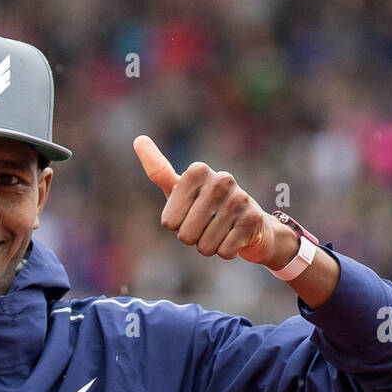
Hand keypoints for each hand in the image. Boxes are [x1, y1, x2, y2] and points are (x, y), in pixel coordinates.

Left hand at [133, 135, 290, 266]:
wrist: (248, 223)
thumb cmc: (205, 206)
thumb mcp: (179, 190)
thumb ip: (159, 170)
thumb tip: (139, 139)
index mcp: (197, 171)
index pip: (169, 222)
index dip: (177, 225)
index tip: (189, 213)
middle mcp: (221, 180)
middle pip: (185, 235)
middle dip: (193, 238)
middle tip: (206, 225)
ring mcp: (239, 198)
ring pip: (206, 246)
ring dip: (210, 246)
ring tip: (220, 230)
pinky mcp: (252, 219)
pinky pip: (224, 251)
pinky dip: (226, 252)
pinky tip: (235, 237)